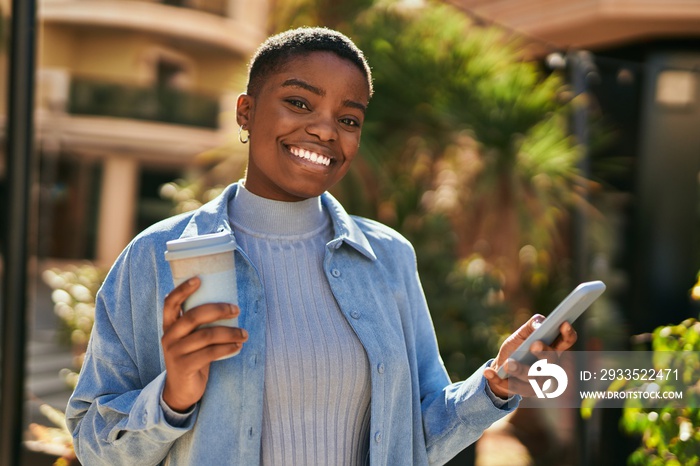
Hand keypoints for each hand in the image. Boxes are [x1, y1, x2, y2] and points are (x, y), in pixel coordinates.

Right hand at [161, 277, 248, 411]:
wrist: (181, 390)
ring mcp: (175, 352)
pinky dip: (227, 348)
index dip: (183, 289)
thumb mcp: (190, 338)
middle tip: (236, 309)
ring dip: (230, 332)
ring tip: (245, 333)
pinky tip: (238, 346)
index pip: (170, 302)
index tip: (199, 278)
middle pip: (193, 316)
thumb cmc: (192, 356)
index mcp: (169, 325)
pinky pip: (210, 353)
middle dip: (218, 310)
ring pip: (206, 335)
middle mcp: (169, 336)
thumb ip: (199, 323)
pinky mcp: (184, 367)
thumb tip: (229, 303)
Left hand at [483, 314, 577, 398]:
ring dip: (520, 370)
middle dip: (544, 353)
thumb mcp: (520, 335)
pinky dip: (498, 380)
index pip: (566, 342)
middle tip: (534, 345)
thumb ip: (531, 326)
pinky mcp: (524, 392)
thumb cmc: (515, 349)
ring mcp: (539, 382)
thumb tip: (539, 323)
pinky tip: (488, 373)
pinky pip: (512, 387)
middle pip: (552, 362)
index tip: (563, 323)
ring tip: (508, 364)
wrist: (501, 369)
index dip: (568, 334)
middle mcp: (550, 367)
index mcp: (552, 349)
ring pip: (533, 377)